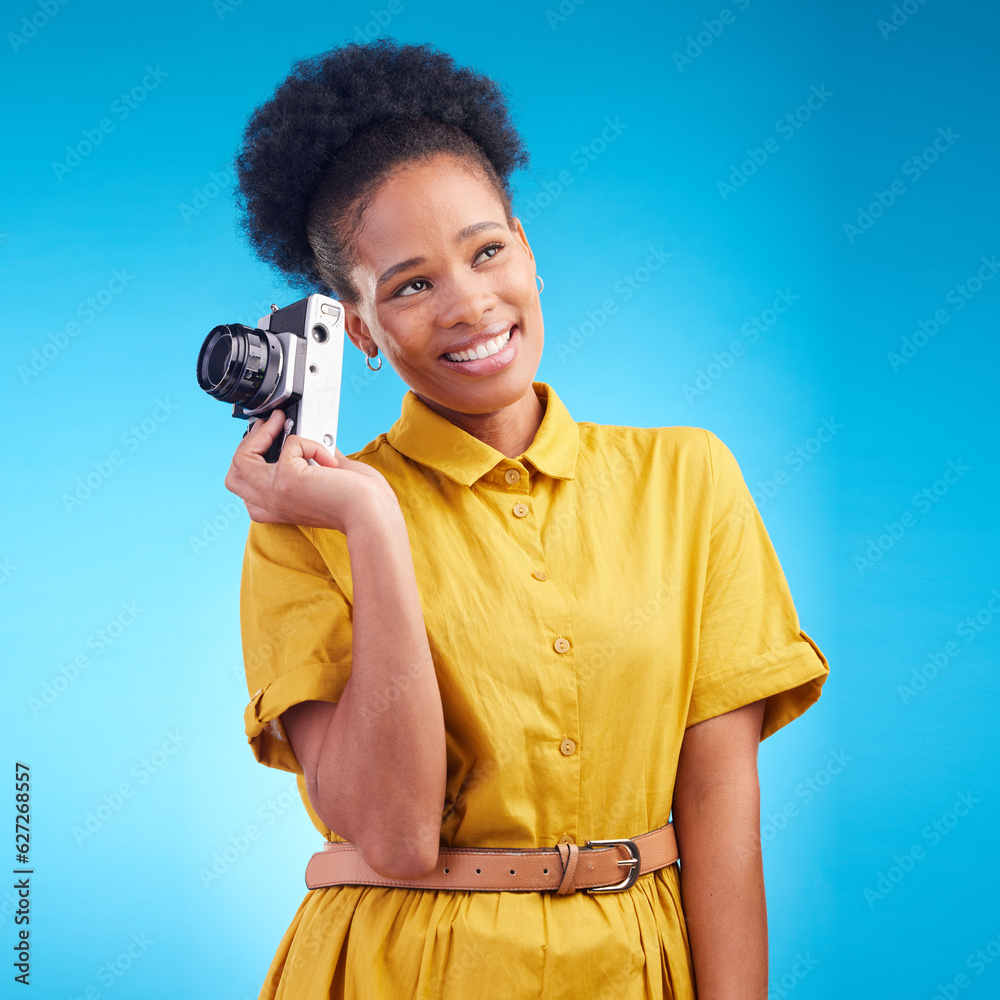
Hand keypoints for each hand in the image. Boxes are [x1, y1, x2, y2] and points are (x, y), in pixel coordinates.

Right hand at [224, 409, 397, 530]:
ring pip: (241, 459)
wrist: (372, 516)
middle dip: (245, 446)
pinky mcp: (287, 480)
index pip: (246, 489)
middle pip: (233, 476)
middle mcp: (271, 504)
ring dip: (260, 434)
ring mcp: (274, 493)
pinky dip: (309, 441)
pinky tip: (327, 455)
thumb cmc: (360, 504)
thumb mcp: (326, 480)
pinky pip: (288, 444)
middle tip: (266, 429)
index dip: (252, 460)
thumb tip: (312, 437)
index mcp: (279, 508)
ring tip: (280, 424)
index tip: (268, 438)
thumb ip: (312, 460)